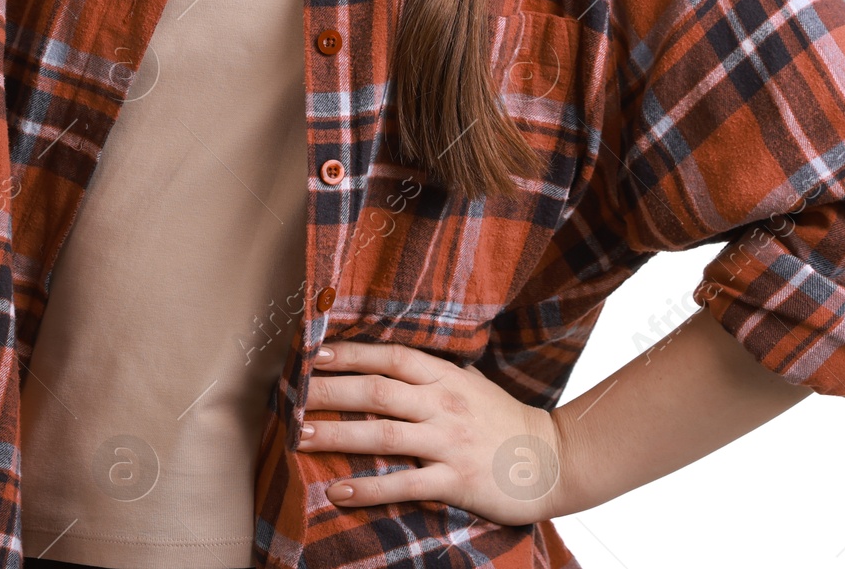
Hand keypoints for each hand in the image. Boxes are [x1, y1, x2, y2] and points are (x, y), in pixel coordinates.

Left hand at [299, 340, 567, 525]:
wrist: (552, 459)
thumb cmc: (505, 419)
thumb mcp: (471, 383)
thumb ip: (435, 372)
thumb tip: (392, 358)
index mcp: (446, 376)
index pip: (390, 356)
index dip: (350, 352)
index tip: (312, 353)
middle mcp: (443, 403)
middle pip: (376, 391)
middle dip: (330, 391)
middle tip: (292, 396)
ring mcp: (448, 442)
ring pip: (382, 434)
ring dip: (337, 435)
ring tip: (300, 436)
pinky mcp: (454, 480)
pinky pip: (403, 484)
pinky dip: (367, 488)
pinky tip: (337, 491)